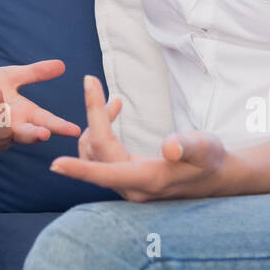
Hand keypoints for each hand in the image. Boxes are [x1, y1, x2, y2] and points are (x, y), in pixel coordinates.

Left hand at [0, 59, 81, 155]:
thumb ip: (33, 73)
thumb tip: (62, 65)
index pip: (45, 121)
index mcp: (24, 115)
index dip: (60, 126)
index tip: (75, 130)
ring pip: (2, 134)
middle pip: (28, 136)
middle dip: (35, 135)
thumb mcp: (8, 77)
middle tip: (44, 133)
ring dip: (0, 113)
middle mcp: (12, 131)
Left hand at [49, 75, 227, 201]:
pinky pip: (100, 154)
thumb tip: (169, 145)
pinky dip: (100, 131)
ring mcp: (126, 185)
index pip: (106, 173)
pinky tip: (113, 113)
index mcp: (148, 180)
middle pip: (96, 152)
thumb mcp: (206, 147)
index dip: (79, 170)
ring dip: (96, 123)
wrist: (215, 176)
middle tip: (92, 82)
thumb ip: (188, 145)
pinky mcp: (124, 178)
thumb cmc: (210, 159)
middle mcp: (131, 187)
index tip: (54, 164)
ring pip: (94, 153)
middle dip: (93, 115)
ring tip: (114, 102)